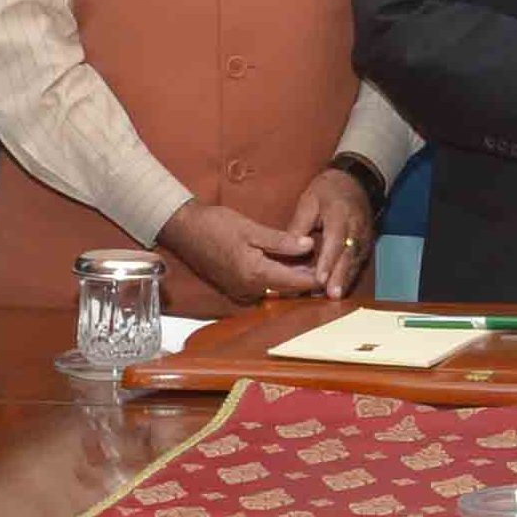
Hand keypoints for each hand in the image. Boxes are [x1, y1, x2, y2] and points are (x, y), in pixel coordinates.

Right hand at [161, 199, 329, 306]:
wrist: (184, 230)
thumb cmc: (216, 225)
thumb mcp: (252, 229)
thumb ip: (282, 241)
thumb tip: (309, 245)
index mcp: (255, 274)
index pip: (294, 282)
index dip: (314, 278)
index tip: (331, 271)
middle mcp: (248, 290)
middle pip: (286, 289)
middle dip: (305, 279)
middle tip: (325, 264)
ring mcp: (240, 291)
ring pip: (275, 289)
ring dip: (291, 278)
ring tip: (310, 262)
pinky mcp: (235, 288)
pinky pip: (263, 287)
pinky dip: (276, 278)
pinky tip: (286, 263)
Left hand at [286, 166, 378, 296]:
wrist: (355, 181)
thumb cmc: (327, 191)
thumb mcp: (309, 201)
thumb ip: (300, 225)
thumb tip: (288, 249)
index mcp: (340, 214)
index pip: (335, 240)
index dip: (328, 261)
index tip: (319, 278)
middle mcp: (356, 227)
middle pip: (349, 255)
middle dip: (340, 276)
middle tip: (331, 295)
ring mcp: (364, 237)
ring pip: (355, 261)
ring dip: (346, 280)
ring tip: (335, 296)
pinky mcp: (366, 244)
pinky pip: (358, 262)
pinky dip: (349, 276)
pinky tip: (340, 289)